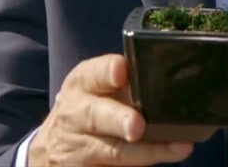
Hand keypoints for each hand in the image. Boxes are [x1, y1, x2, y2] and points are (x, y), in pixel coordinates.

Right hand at [29, 54, 193, 165]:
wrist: (52, 147)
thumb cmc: (90, 109)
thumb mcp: (98, 90)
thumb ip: (128, 84)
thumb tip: (175, 83)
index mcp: (82, 84)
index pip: (94, 73)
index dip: (107, 71)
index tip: (122, 70)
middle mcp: (76, 113)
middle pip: (96, 115)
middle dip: (118, 119)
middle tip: (137, 125)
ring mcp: (75, 146)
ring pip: (111, 151)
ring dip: (143, 152)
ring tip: (175, 149)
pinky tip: (160, 162)